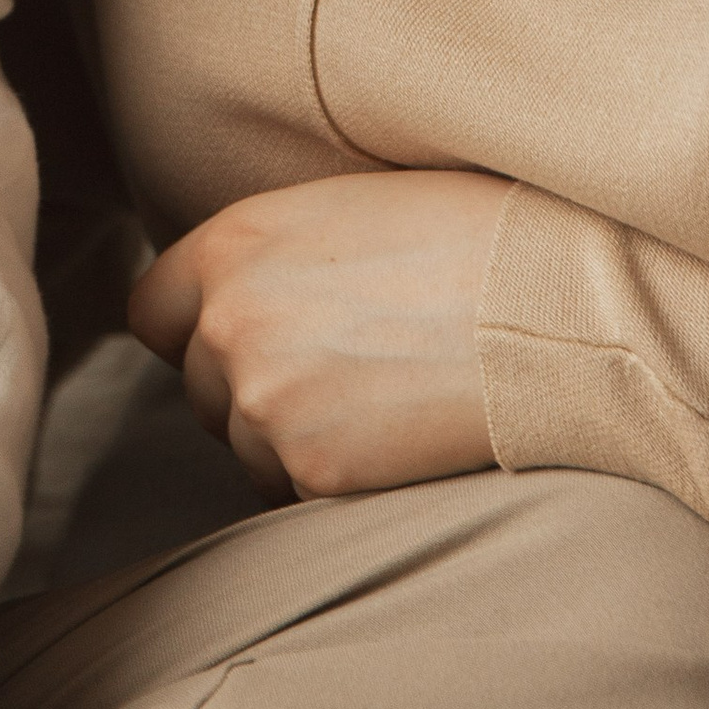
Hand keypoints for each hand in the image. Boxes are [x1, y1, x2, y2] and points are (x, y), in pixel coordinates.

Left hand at [128, 168, 512, 498]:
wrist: (557, 299)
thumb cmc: (471, 235)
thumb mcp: (344, 211)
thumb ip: (271, 257)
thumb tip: (235, 297)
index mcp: (231, 243)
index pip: (151, 310)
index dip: (193, 331)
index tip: (244, 342)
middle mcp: (228, 322)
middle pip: (199, 388)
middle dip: (253, 391)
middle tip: (345, 375)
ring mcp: (266, 402)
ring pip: (247, 450)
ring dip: (296, 442)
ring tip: (385, 401)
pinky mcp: (314, 472)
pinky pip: (297, 496)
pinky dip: (339, 483)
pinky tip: (401, 441)